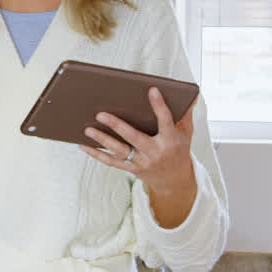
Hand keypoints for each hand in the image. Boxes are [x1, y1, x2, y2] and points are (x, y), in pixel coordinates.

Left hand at [79, 87, 197, 227]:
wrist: (175, 180)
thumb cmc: (179, 150)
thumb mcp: (186, 134)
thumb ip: (184, 115)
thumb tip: (188, 95)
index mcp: (171, 141)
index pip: (165, 121)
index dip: (159, 106)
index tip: (152, 90)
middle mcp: (155, 152)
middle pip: (134, 138)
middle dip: (117, 126)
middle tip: (101, 114)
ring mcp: (142, 162)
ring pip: (119, 151)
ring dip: (102, 140)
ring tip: (87, 129)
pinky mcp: (131, 169)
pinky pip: (111, 162)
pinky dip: (96, 154)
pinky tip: (82, 145)